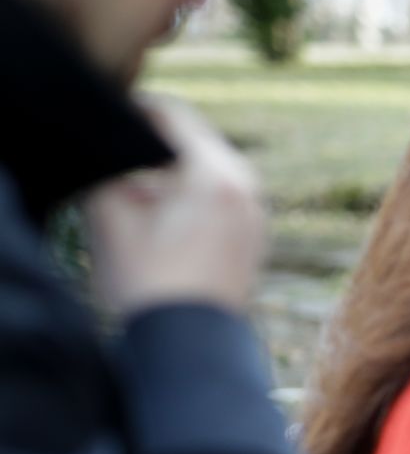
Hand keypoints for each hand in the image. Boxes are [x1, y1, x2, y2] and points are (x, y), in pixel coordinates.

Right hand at [85, 95, 267, 313]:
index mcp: (216, 174)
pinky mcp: (254, 237)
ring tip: (139, 187)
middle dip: (157, 144)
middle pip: (197, 142)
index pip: (175, 117)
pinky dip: (194, 196)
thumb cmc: (149, 283)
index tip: (113, 113)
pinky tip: (165, 216)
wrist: (190, 345)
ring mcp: (257, 214)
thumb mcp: (111, 218)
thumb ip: (107, 169)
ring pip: (210, 172)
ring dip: (175, 172)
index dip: (138, 109)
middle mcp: (248, 188)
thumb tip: (111, 147)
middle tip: (120, 150)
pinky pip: (223, 198)